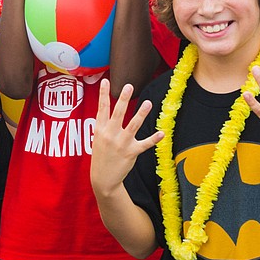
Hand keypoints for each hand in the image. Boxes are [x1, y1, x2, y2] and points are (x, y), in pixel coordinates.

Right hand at [91, 80, 162, 196]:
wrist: (103, 178)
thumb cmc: (101, 157)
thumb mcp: (97, 139)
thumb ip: (103, 126)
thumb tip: (107, 112)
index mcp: (100, 129)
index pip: (102, 108)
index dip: (103, 94)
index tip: (106, 81)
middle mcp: (110, 134)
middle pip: (117, 113)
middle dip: (124, 99)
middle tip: (129, 86)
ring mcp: (120, 143)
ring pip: (133, 125)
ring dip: (141, 113)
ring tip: (148, 103)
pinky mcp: (131, 152)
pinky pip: (145, 144)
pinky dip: (154, 138)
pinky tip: (162, 133)